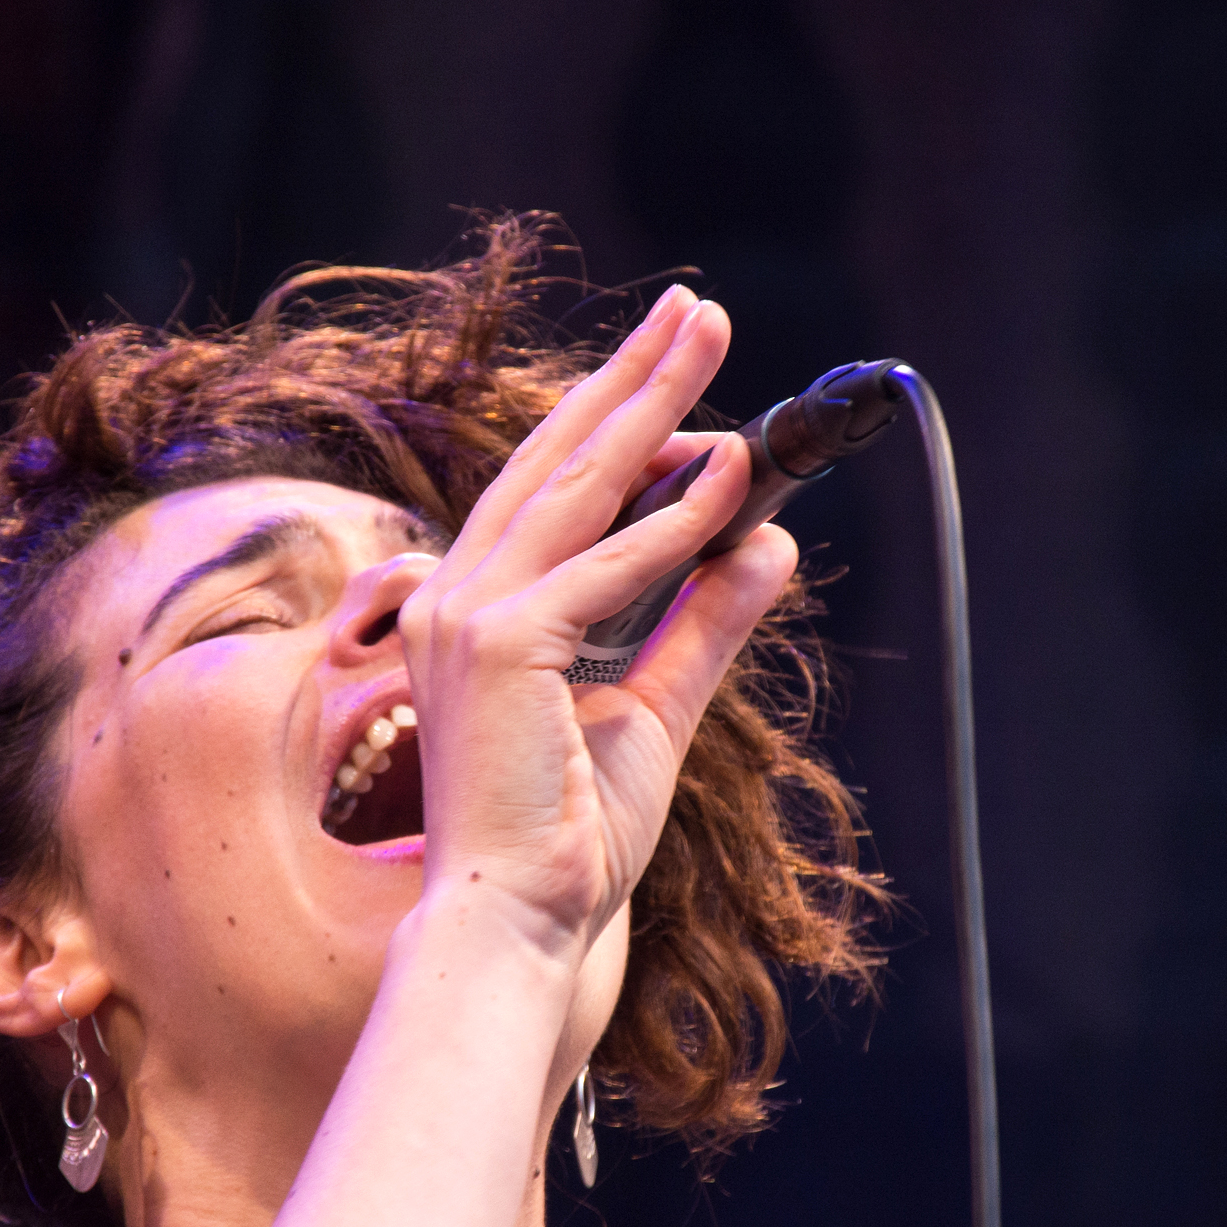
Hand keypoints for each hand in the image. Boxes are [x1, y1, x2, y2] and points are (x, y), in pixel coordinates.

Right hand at [266, 288, 799, 1226]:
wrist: (520, 921)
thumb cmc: (569, 837)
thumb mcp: (657, 711)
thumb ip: (705, 624)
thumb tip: (769, 543)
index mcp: (481, 610)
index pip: (556, 490)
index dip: (619, 419)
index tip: (680, 365)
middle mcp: (458, 598)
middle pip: (558, 460)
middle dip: (634, 378)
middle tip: (697, 305)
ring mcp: (466, 618)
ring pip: (574, 488)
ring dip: (648, 408)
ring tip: (706, 336)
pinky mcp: (500, 652)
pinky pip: (603, 572)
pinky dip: (668, 524)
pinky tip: (726, 475)